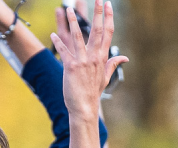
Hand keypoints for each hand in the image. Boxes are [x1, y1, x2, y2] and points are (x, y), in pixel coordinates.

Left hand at [51, 0, 125, 121]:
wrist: (84, 107)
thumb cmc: (93, 92)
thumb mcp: (105, 77)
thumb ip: (113, 64)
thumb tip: (124, 57)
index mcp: (103, 57)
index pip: (108, 32)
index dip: (108, 17)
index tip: (108, 4)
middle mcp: (94, 57)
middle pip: (97, 30)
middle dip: (97, 13)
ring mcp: (83, 61)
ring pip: (78, 37)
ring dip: (73, 22)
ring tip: (69, 9)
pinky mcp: (71, 67)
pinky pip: (64, 51)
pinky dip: (58, 42)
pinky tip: (52, 34)